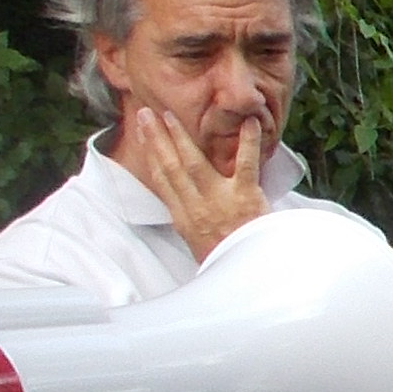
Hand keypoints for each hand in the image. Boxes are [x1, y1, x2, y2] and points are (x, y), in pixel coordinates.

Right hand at [114, 101, 272, 260]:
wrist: (249, 277)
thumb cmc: (226, 259)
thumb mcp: (197, 243)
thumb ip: (189, 220)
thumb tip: (181, 198)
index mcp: (184, 219)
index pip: (162, 180)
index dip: (151, 154)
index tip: (142, 134)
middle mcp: (196, 208)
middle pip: (170, 167)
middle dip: (156, 139)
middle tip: (147, 114)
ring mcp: (220, 202)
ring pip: (194, 163)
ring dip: (180, 137)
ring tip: (170, 116)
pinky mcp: (246, 198)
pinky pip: (245, 165)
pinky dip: (247, 143)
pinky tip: (249, 122)